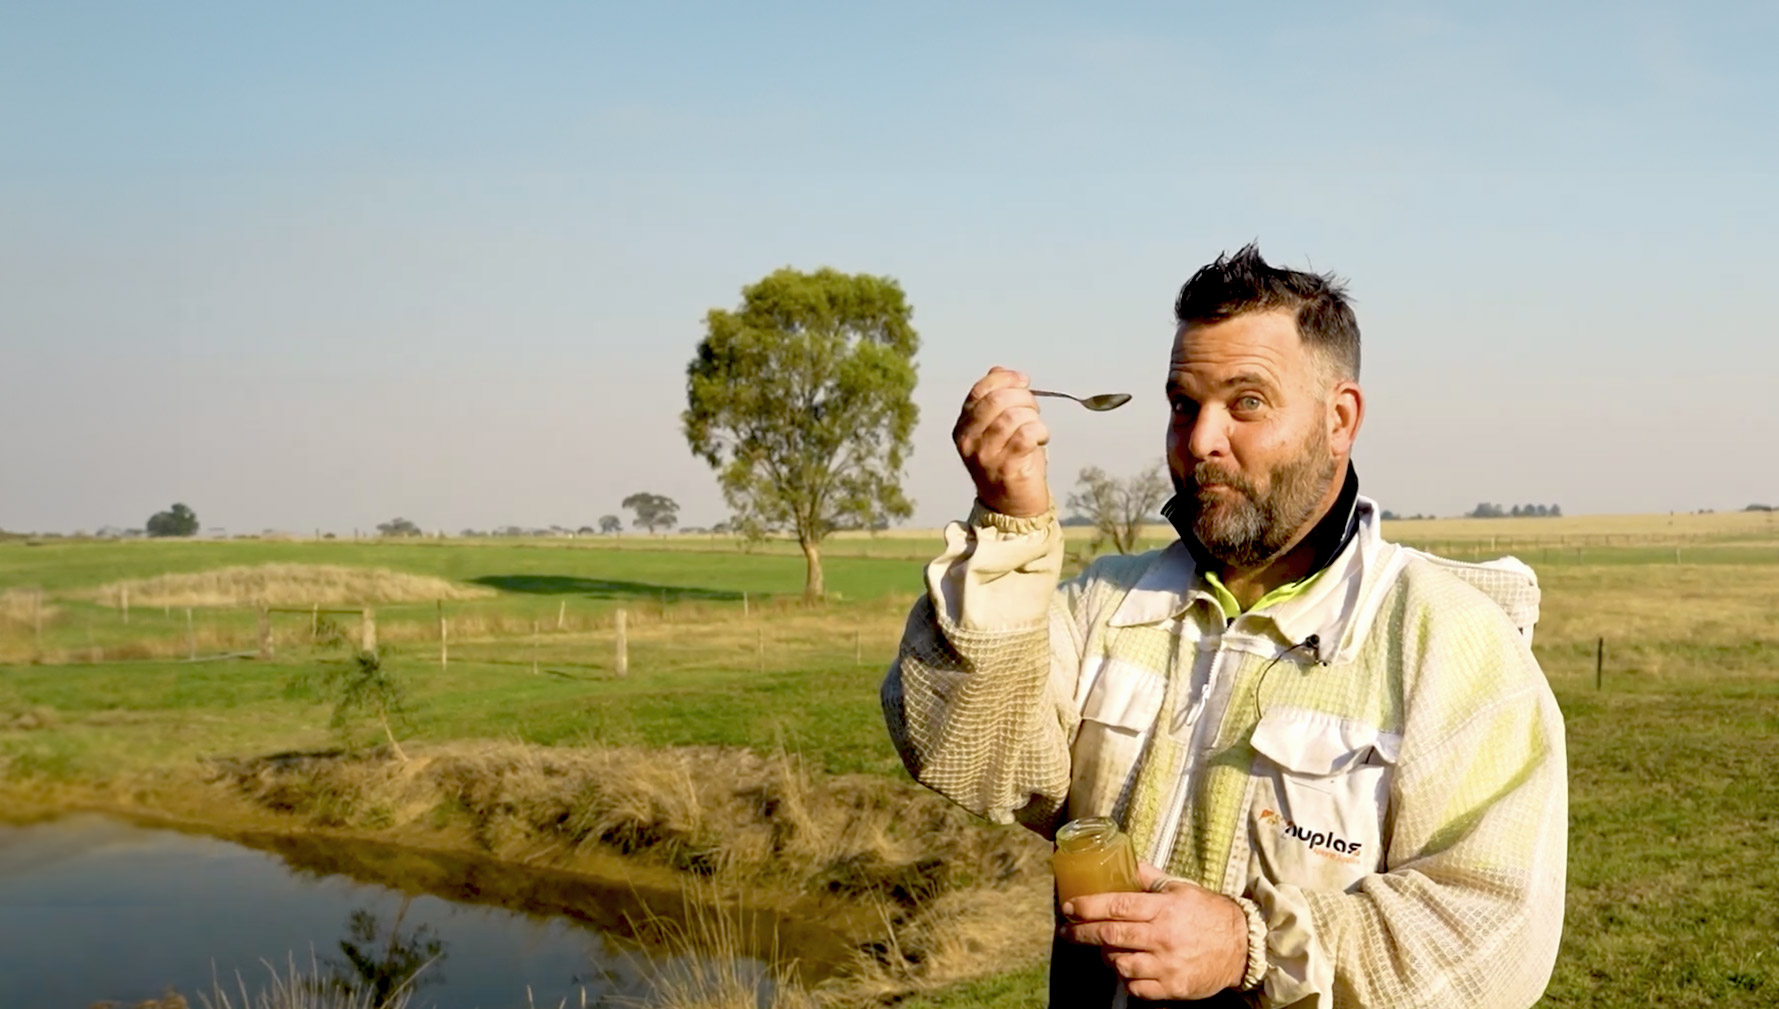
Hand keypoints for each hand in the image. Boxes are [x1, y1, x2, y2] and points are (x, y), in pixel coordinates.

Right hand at [952, 367, 1050, 516]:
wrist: (1013, 506)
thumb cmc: (1008, 462)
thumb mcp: (996, 428)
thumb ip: (995, 399)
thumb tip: (999, 371)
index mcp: (962, 428)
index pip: (979, 391)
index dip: (1004, 380)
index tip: (1024, 381)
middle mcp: (969, 442)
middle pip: (997, 400)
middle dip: (1023, 397)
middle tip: (1034, 409)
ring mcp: (985, 457)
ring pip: (1013, 416)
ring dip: (1033, 416)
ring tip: (1037, 427)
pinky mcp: (1006, 469)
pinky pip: (1026, 435)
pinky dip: (1039, 431)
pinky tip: (1041, 438)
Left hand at [1059, 862, 1248, 1000]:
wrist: (1243, 946)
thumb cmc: (1208, 913)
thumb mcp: (1180, 887)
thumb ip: (1150, 877)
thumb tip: (1124, 862)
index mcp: (1164, 908)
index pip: (1117, 905)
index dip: (1088, 907)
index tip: (1069, 907)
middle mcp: (1163, 937)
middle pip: (1111, 936)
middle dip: (1082, 933)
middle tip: (1066, 931)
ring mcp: (1167, 965)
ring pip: (1120, 963)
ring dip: (1106, 956)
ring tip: (1104, 948)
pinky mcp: (1173, 988)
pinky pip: (1136, 988)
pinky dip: (1127, 979)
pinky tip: (1127, 968)